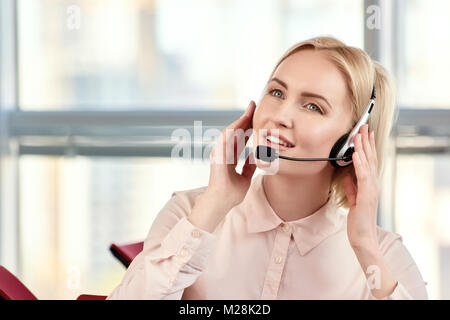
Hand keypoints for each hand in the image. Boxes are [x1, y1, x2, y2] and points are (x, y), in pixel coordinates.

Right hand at [206, 100, 256, 211]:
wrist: (221, 203)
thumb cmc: (230, 193)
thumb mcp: (245, 178)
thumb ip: (249, 167)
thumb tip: (256, 157)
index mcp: (229, 156)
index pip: (240, 137)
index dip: (248, 125)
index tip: (256, 114)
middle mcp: (223, 152)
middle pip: (235, 131)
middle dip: (244, 117)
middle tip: (253, 104)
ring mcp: (219, 154)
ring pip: (229, 132)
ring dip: (239, 120)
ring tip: (249, 109)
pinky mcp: (218, 157)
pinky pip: (225, 140)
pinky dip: (233, 130)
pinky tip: (241, 122)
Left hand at [342, 124, 379, 248]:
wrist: (363, 237)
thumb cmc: (359, 220)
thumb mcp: (354, 199)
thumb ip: (351, 187)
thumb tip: (347, 176)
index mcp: (369, 185)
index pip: (369, 162)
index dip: (367, 147)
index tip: (364, 134)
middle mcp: (372, 185)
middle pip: (370, 159)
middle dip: (366, 142)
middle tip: (363, 126)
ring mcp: (371, 189)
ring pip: (367, 163)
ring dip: (363, 147)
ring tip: (359, 134)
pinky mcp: (366, 195)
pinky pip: (362, 175)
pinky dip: (359, 163)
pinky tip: (356, 153)